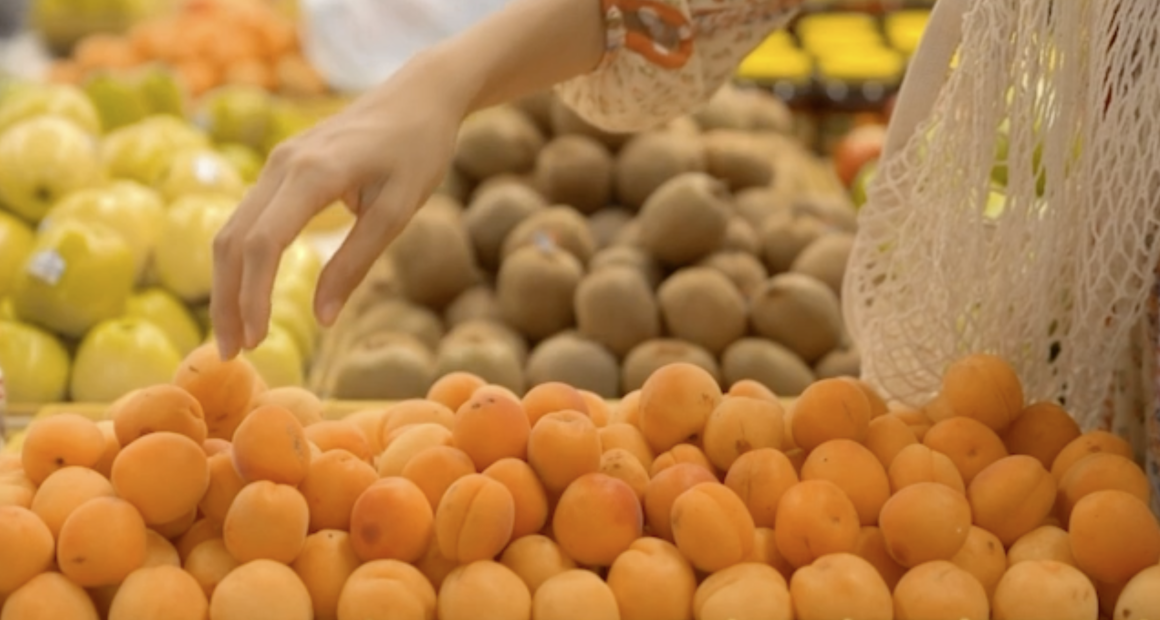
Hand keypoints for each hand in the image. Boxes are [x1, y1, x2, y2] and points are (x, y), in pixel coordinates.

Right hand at [210, 62, 466, 359]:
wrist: (419, 94)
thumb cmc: (417, 150)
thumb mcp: (397, 210)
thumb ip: (356, 263)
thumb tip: (323, 319)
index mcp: (313, 173)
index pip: (263, 243)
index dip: (252, 296)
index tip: (256, 341)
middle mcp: (283, 165)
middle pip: (233, 240)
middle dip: (227, 300)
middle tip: (233, 354)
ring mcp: (278, 163)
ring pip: (232, 229)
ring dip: (228, 284)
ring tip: (236, 333)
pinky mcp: (283, 167)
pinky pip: (248, 218)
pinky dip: (241, 260)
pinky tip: (247, 293)